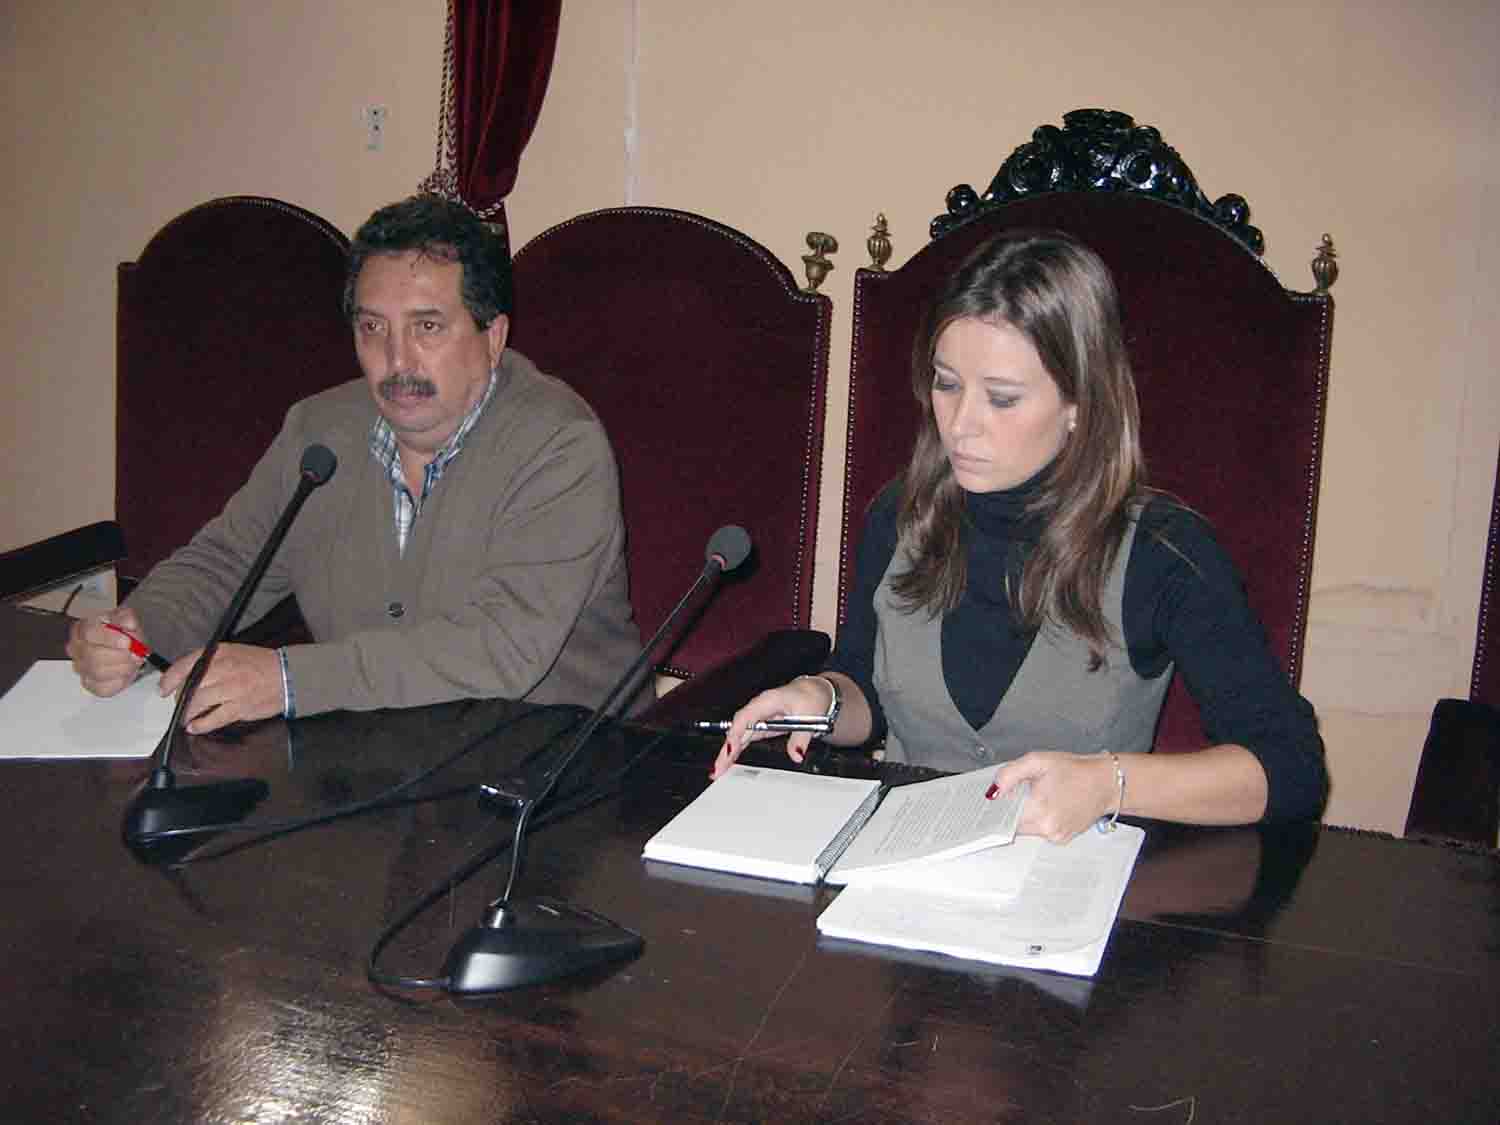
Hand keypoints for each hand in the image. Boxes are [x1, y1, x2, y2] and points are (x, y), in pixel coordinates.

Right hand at [67, 607, 148, 696]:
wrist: (127, 646)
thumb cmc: (123, 632)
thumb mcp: (128, 618)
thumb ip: (127, 618)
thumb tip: (128, 624)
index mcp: (83, 628)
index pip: (90, 632)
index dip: (110, 638)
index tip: (128, 643)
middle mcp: (77, 648)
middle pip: (93, 655)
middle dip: (120, 656)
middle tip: (137, 654)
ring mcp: (81, 667)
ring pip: (98, 672)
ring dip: (122, 668)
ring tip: (133, 662)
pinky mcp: (90, 683)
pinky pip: (103, 688)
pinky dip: (120, 681)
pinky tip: (126, 672)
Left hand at [159, 643, 285, 733]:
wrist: (287, 675)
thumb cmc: (261, 664)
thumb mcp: (233, 652)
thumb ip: (210, 662)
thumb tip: (187, 677)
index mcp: (220, 654)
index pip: (185, 666)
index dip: (169, 680)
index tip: (163, 689)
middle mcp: (223, 670)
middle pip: (188, 688)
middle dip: (180, 700)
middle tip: (181, 705)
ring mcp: (231, 689)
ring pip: (197, 704)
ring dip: (187, 714)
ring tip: (186, 718)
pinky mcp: (239, 707)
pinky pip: (213, 719)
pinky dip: (201, 725)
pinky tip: (195, 727)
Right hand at [710, 676, 831, 778]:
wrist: (814, 692)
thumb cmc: (810, 698)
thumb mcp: (811, 716)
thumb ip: (801, 738)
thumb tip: (796, 755)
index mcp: (767, 701)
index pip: (745, 718)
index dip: (736, 734)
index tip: (730, 749)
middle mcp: (758, 709)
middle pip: (737, 729)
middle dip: (726, 749)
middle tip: (718, 769)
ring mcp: (758, 718)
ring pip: (738, 736)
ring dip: (727, 753)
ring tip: (718, 770)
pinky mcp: (760, 726)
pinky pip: (744, 739)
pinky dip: (736, 750)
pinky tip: (728, 762)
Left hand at [989, 751, 1120, 843]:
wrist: (1106, 782)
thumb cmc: (1075, 770)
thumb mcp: (1038, 761)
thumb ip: (1010, 774)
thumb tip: (994, 790)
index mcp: (1039, 809)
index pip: (1004, 818)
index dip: (999, 808)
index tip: (997, 801)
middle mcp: (1047, 828)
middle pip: (1014, 824)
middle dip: (1014, 809)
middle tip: (1024, 792)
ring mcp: (1056, 836)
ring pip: (1027, 829)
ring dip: (1027, 815)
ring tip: (1042, 796)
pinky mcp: (1063, 838)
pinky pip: (1041, 831)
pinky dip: (1041, 820)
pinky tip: (1052, 805)